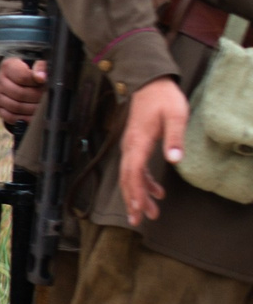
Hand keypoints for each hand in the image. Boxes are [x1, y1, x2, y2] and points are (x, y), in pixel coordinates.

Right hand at [0, 56, 45, 127]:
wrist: (17, 74)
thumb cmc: (29, 68)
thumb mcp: (36, 62)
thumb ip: (40, 67)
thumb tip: (41, 77)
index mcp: (8, 66)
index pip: (22, 77)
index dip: (36, 82)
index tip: (45, 82)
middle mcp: (0, 80)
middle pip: (19, 94)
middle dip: (37, 97)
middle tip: (47, 98)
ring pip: (15, 106)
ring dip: (32, 109)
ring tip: (42, 107)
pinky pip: (9, 117)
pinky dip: (23, 119)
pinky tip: (33, 117)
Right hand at [119, 76, 191, 223]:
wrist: (150, 83)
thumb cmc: (163, 98)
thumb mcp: (176, 116)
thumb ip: (174, 138)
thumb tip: (174, 160)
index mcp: (138, 142)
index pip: (133, 173)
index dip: (135, 193)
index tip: (139, 210)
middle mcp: (130, 147)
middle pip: (127, 179)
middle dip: (133, 200)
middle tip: (138, 220)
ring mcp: (131, 146)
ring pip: (130, 176)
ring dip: (138, 195)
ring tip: (150, 212)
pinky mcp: (136, 145)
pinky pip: (136, 168)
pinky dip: (143, 182)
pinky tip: (156, 191)